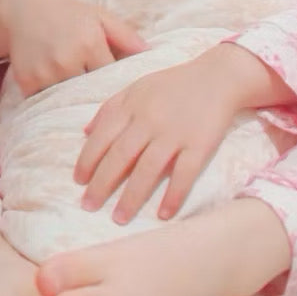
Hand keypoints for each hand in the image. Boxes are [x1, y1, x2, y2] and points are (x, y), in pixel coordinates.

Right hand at [0, 0, 146, 96]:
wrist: (23, 9)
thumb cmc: (67, 13)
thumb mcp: (100, 16)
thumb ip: (126, 35)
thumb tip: (150, 54)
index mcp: (90, 44)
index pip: (111, 77)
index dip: (116, 83)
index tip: (120, 89)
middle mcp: (67, 60)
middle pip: (91, 92)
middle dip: (97, 95)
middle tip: (104, 99)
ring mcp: (45, 73)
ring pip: (69, 99)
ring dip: (75, 100)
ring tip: (81, 97)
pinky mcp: (27, 82)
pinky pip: (47, 101)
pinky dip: (53, 100)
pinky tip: (58, 92)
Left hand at [75, 53, 242, 223]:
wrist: (218, 77)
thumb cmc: (174, 84)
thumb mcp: (138, 87)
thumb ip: (110, 107)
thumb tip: (84, 133)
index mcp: (133, 106)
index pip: (102, 137)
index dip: (88, 160)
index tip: (78, 181)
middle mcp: (150, 120)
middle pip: (120, 157)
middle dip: (101, 184)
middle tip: (88, 206)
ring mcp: (175, 133)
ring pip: (148, 170)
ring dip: (131, 197)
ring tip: (119, 218)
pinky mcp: (200, 144)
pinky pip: (184, 174)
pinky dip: (174, 195)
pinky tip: (164, 214)